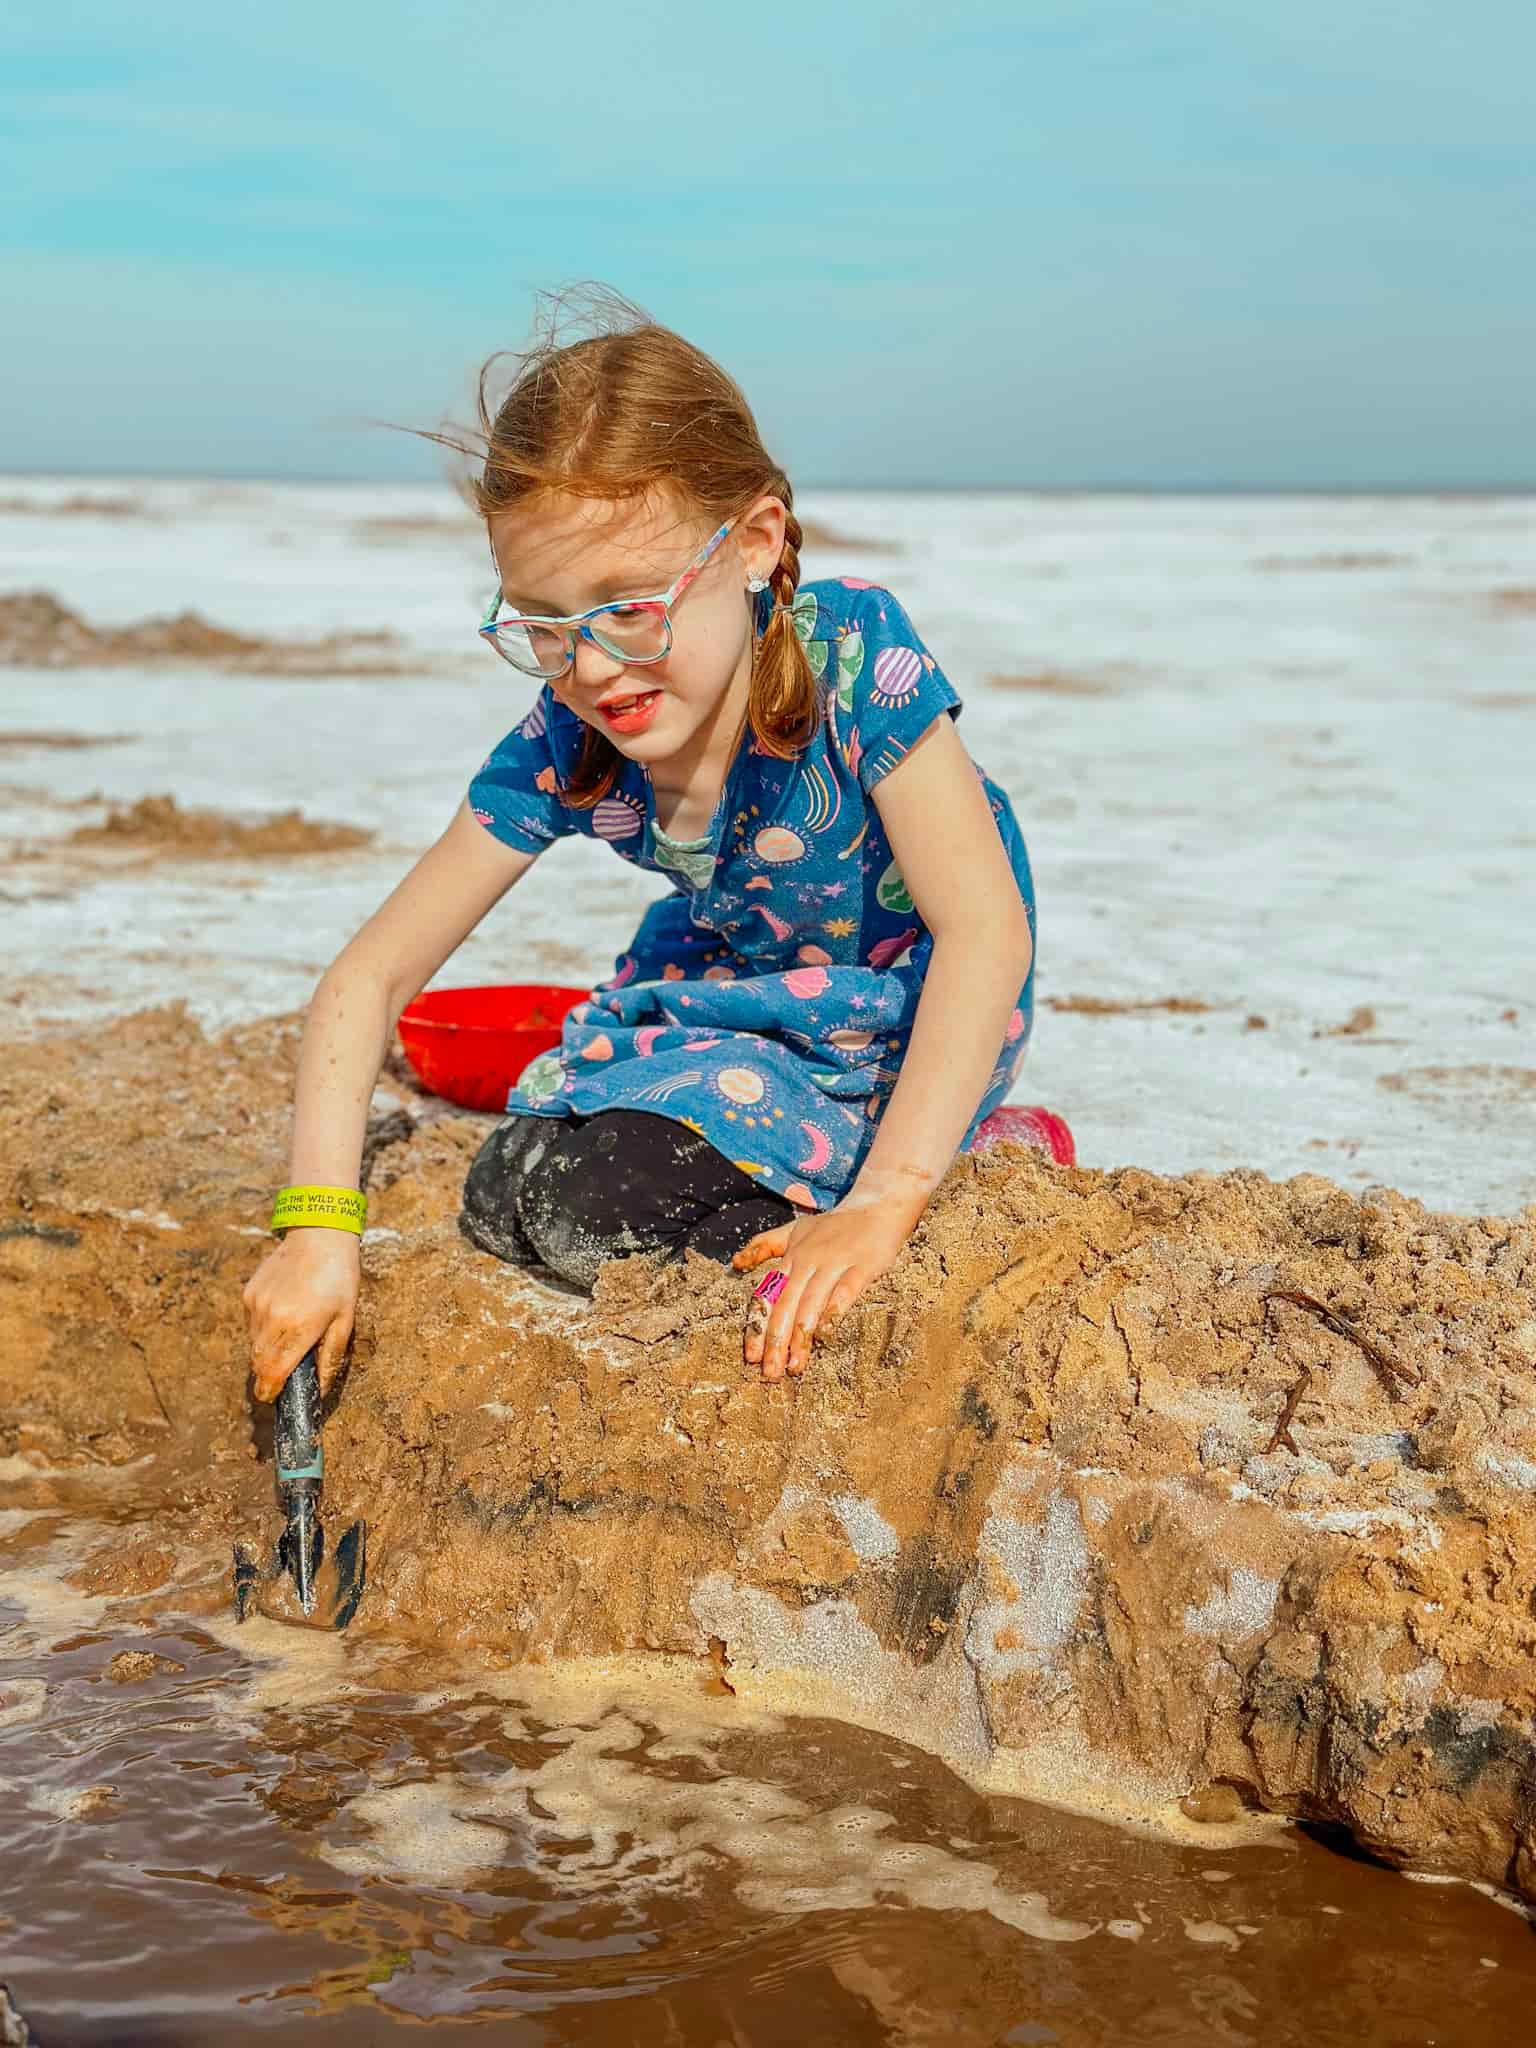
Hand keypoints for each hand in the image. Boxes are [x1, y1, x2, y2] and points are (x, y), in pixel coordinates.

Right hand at [243, 1228, 360, 1403]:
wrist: (319, 1236)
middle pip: (258, 1364)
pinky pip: (251, 1323)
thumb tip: (319, 1390)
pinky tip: (283, 1314)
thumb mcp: (345, 1320)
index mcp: (298, 1329)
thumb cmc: (339, 1279)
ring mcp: (257, 1306)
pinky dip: (262, 1329)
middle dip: (268, 1375)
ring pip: (253, 1344)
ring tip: (288, 1339)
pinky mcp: (249, 1294)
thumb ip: (330, 1358)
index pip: (272, 1374)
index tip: (274, 1398)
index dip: (270, 1392)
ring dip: (265, 1352)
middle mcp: (272, 1319)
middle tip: (282, 1377)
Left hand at [732, 1197, 917, 1380]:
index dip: (758, 1327)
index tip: (751, 1357)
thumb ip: (764, 1245)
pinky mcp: (862, 1266)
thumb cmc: (834, 1225)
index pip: (768, 1296)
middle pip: (786, 1305)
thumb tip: (735, 1264)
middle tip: (770, 1373)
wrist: (877, 1206)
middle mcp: (808, 1260)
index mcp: (791, 1257)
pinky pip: (844, 1292)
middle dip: (775, 1342)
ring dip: (801, 1337)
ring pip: (811, 1303)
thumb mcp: (794, 1230)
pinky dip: (833, 1313)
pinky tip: (826, 1336)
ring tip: (795, 1367)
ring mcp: (835, 1262)